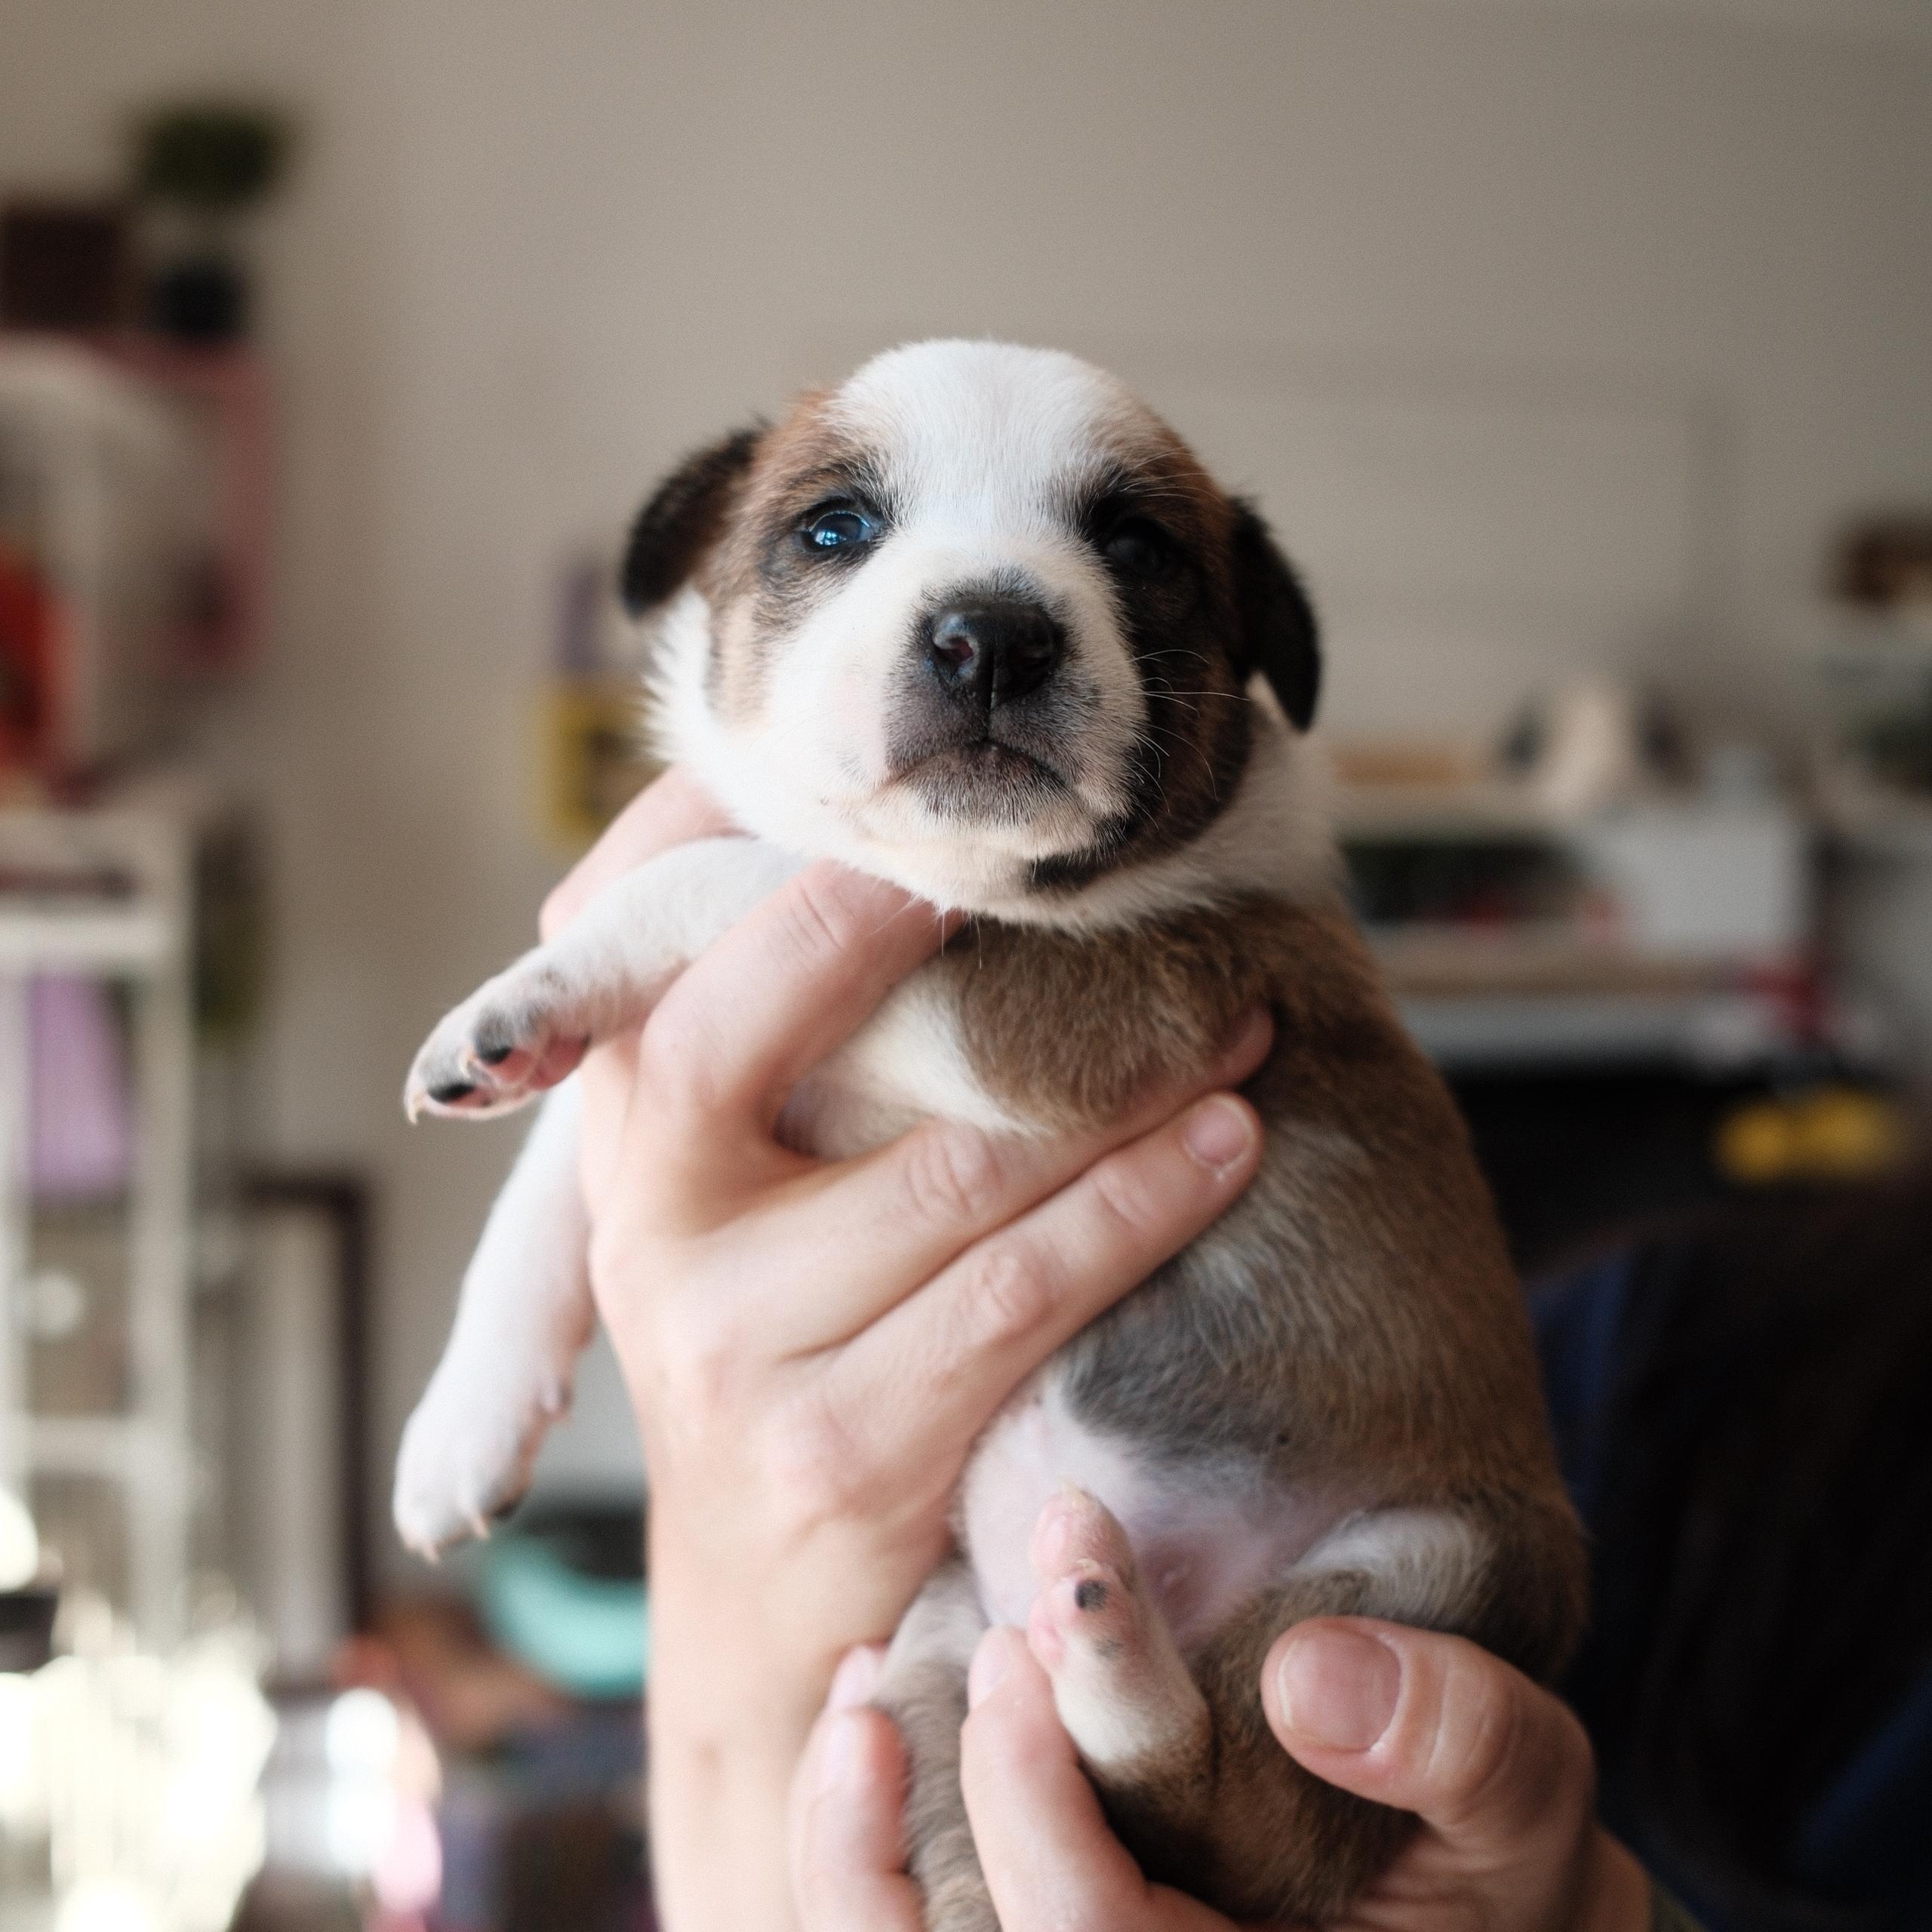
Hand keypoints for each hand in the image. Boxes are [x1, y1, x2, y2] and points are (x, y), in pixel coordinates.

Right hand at [549, 771, 1272, 1931]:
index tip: (935, 821)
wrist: (759, 1611)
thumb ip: (767, 1057)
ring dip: (1123, 1087)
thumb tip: (905, 872)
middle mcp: (649, 1225)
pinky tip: (1224, 1150)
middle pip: (776, 1023)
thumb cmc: (774, 1351)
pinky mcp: (842, 1446)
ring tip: (1234, 1024)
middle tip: (1104, 884)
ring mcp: (734, 1342)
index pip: (668, 948)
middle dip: (939, 937)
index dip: (794, 870)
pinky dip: (1142, 1209)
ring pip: (961, 1169)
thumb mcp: (725, 1204)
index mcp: (619, 1135)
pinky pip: (1025, 1295)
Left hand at [792, 1622, 1651, 1931]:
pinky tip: (868, 1721)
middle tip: (1000, 1631)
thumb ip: (1462, 1744)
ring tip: (865, 1694)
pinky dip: (861, 1848)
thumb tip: (1312, 1673)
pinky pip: (915, 1928)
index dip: (1039, 1794)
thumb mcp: (1528, 1812)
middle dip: (966, 1781)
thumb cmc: (1498, 1877)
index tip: (1053, 1621)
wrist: (1470, 1922)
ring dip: (853, 1841)